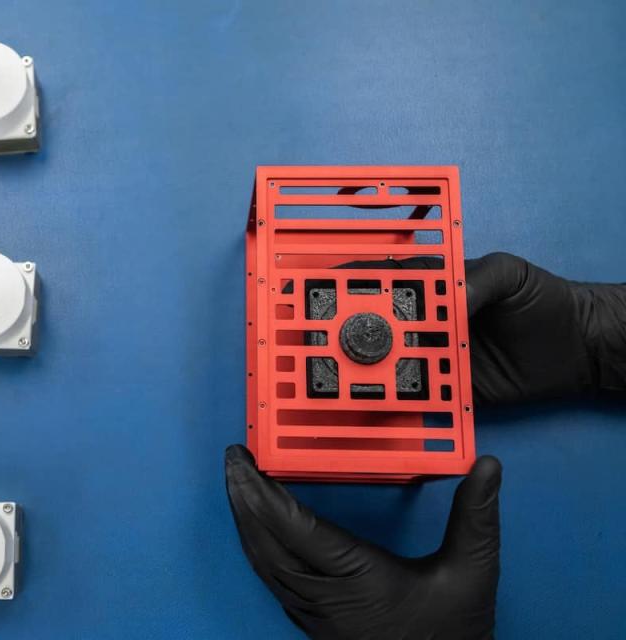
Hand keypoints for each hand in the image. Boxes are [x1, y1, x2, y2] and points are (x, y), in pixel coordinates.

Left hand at [225, 445, 501, 639]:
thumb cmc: (453, 636)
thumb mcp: (472, 574)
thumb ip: (475, 518)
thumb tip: (487, 467)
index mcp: (355, 577)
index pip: (295, 528)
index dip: (263, 492)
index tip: (245, 462)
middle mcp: (325, 597)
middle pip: (265, 542)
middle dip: (243, 499)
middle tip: (232, 463)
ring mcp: (315, 614)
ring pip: (262, 563)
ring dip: (245, 523)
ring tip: (237, 488)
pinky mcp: (313, 623)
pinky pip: (271, 580)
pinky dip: (256, 548)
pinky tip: (256, 532)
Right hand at [342, 252, 625, 404]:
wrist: (580, 348)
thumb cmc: (544, 301)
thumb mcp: (509, 274)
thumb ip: (473, 281)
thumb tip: (442, 298)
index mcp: (436, 292)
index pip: (389, 286)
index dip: (358, 287)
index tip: (327, 290)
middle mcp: (428, 327)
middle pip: (380, 330)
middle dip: (349, 333)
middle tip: (322, 339)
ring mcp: (436, 361)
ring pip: (392, 367)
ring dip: (364, 372)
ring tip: (336, 376)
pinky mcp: (449, 395)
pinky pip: (418, 401)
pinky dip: (395, 406)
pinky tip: (370, 407)